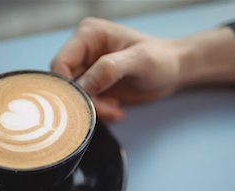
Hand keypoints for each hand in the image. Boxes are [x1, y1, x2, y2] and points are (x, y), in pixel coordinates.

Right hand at [51, 17, 234, 121]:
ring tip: (116, 109)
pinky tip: (116, 108)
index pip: (60, 63)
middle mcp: (83, 50)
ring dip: (94, 109)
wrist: (174, 71)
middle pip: (66, 83)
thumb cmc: (161, 59)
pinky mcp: (94, 84)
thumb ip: (109, 69)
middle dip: (84, 101)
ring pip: (74, 96)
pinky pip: (85, 103)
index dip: (68, 86)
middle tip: (108, 109)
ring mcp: (88, 68)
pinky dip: (99, 111)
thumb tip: (84, 85)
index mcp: (89, 35)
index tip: (87, 101)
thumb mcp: (139, 61)